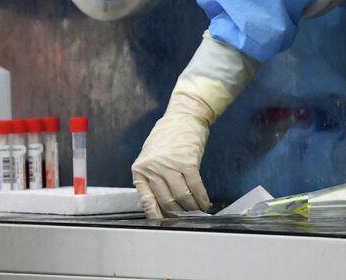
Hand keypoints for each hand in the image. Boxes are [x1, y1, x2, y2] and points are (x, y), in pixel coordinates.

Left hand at [133, 35, 257, 218]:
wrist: (182, 118)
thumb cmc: (165, 140)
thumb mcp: (150, 159)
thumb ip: (152, 180)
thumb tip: (161, 208)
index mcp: (139, 170)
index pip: (146, 200)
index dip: (156, 217)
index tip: (163, 227)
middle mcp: (152, 168)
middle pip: (166, 202)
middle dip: (178, 215)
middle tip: (186, 220)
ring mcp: (169, 165)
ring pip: (182, 198)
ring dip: (191, 209)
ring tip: (197, 213)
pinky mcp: (187, 162)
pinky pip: (195, 188)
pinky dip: (202, 199)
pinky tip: (205, 204)